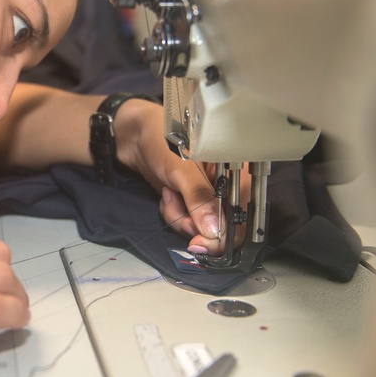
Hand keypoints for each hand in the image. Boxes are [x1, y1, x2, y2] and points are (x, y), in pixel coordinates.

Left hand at [112, 100, 251, 255]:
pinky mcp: (189, 200)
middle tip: (180, 212)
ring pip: (200, 226)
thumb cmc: (161, 138)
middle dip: (196, 224)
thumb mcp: (182, 168)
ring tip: (170, 193)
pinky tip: (166, 194)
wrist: (134, 135)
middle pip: (221, 224)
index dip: (226, 232)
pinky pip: (185, 220)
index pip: (242, 211)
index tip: (205, 241)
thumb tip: (214, 229)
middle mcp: (224, 185)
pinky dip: (173, 213)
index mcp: (234, 170)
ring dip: (180, 216)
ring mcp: (206, 194)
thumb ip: (199, 198)